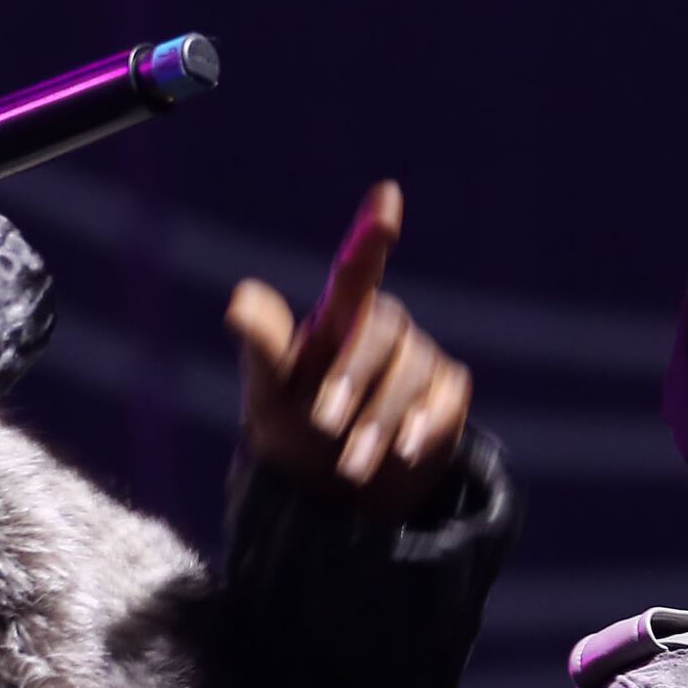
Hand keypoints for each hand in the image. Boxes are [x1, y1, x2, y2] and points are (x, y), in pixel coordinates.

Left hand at [223, 180, 474, 522]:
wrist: (336, 493)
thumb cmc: (294, 429)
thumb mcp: (267, 394)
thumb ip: (262, 346)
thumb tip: (239, 299)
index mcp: (337, 317)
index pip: (357, 269)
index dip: (371, 233)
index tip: (387, 195)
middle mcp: (382, 327)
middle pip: (381, 328)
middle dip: (353, 377)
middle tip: (323, 426)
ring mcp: (419, 358)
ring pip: (412, 373)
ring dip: (380, 421)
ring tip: (350, 466)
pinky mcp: (447, 393)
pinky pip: (444, 400)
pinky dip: (422, 427)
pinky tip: (404, 454)